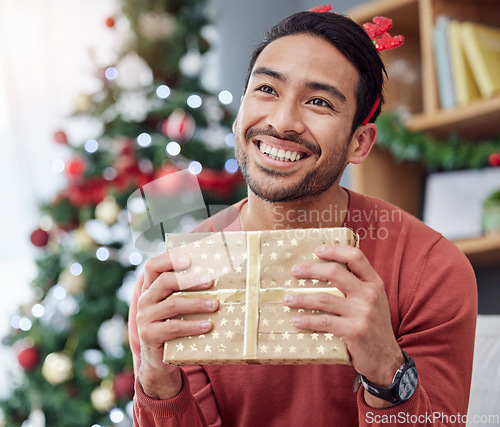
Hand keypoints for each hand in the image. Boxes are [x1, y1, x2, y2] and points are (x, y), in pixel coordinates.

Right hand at [136, 252, 218, 398]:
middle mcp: (145, 300)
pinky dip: (193, 326)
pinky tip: (208, 325)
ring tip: (215, 304)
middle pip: (164, 281)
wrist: (159, 361)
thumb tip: (216, 278)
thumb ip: (186, 293)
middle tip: (210, 281)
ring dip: (197, 303)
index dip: (169, 259)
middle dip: (190, 280)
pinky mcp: (149, 335)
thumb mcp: (177, 308)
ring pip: (172, 304)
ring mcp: (145, 318)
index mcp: (150, 288)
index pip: (153, 265)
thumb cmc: (175, 327)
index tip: (189, 260)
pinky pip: (173, 327)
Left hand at [284, 244, 403, 407]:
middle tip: (294, 271)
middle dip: (311, 269)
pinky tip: (297, 320)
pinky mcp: (354, 331)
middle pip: (335, 272)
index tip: (317, 250)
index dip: (335, 250)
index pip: (356, 257)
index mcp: (374, 283)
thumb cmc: (373, 327)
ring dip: (302, 298)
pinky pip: (324, 321)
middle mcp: (370, 294)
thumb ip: (357, 286)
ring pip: (324, 298)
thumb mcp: (373, 302)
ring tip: (287, 299)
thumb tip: (325, 271)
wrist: (387, 360)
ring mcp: (363, 312)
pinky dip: (307, 319)